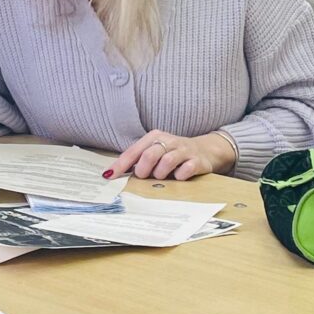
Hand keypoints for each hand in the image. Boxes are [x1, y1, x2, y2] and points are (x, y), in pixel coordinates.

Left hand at [103, 129, 236, 180]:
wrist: (204, 151)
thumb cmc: (172, 153)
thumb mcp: (155, 151)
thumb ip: (139, 159)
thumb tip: (116, 173)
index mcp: (154, 137)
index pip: (134, 151)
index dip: (121, 164)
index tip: (109, 176)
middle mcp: (168, 141)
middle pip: (149, 155)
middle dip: (143, 170)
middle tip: (143, 177)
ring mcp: (183, 150)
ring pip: (166, 162)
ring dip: (160, 174)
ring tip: (161, 177)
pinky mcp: (197, 161)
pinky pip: (185, 170)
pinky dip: (179, 176)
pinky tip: (178, 177)